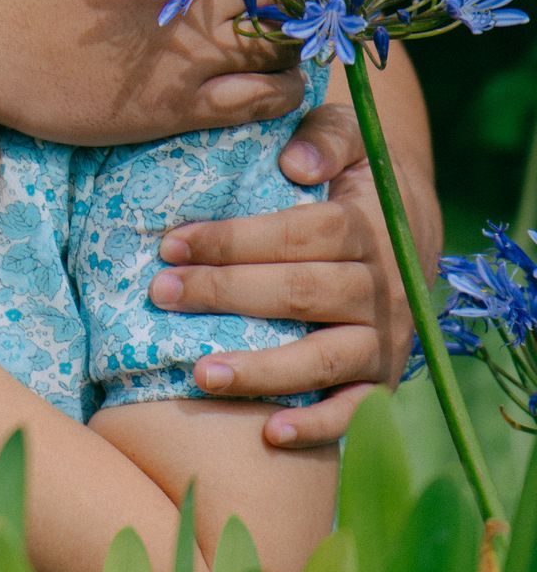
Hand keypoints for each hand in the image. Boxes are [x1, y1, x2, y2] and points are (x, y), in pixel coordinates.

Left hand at [148, 100, 417, 445]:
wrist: (409, 230)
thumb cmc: (350, 177)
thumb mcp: (346, 139)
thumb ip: (324, 138)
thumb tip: (295, 163)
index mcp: (367, 226)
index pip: (297, 234)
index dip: (233, 240)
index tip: (171, 245)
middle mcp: (383, 288)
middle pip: (300, 294)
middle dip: (226, 294)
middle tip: (162, 295)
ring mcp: (386, 339)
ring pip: (323, 359)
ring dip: (262, 369)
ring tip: (200, 373)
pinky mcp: (383, 379)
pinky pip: (354, 410)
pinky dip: (317, 426)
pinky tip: (270, 433)